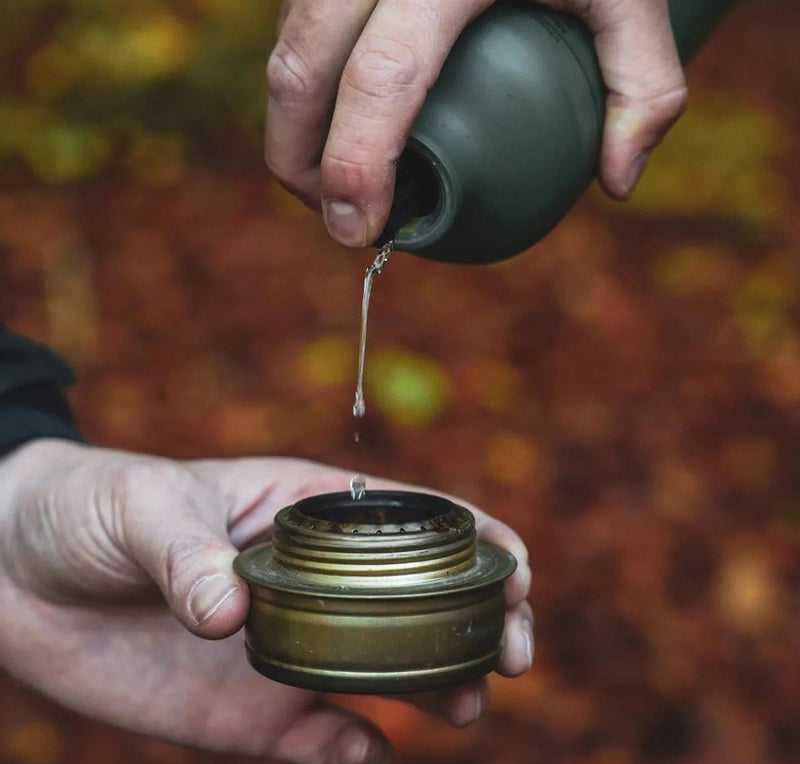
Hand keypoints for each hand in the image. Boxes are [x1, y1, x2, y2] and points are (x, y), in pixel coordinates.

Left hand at [0, 440, 531, 763]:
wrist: (20, 575)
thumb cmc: (93, 509)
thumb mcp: (142, 509)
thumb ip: (188, 555)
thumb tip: (229, 615)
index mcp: (308, 512)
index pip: (415, 519)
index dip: (480, 540)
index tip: (519, 571)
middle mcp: (317, 583)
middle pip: (424, 603)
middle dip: (482, 624)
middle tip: (512, 654)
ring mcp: (292, 647)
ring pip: (390, 674)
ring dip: (438, 691)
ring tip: (462, 705)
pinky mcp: (254, 711)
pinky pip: (323, 738)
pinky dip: (353, 754)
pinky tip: (363, 756)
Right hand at [264, 0, 686, 246]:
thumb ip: (643, 89)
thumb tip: (620, 183)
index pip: (379, 79)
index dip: (355, 166)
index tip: (358, 229)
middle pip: (300, 71)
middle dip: (300, 163)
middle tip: (338, 221)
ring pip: (283, 49)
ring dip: (293, 129)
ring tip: (331, 181)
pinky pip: (291, 25)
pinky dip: (303, 86)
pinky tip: (332, 122)